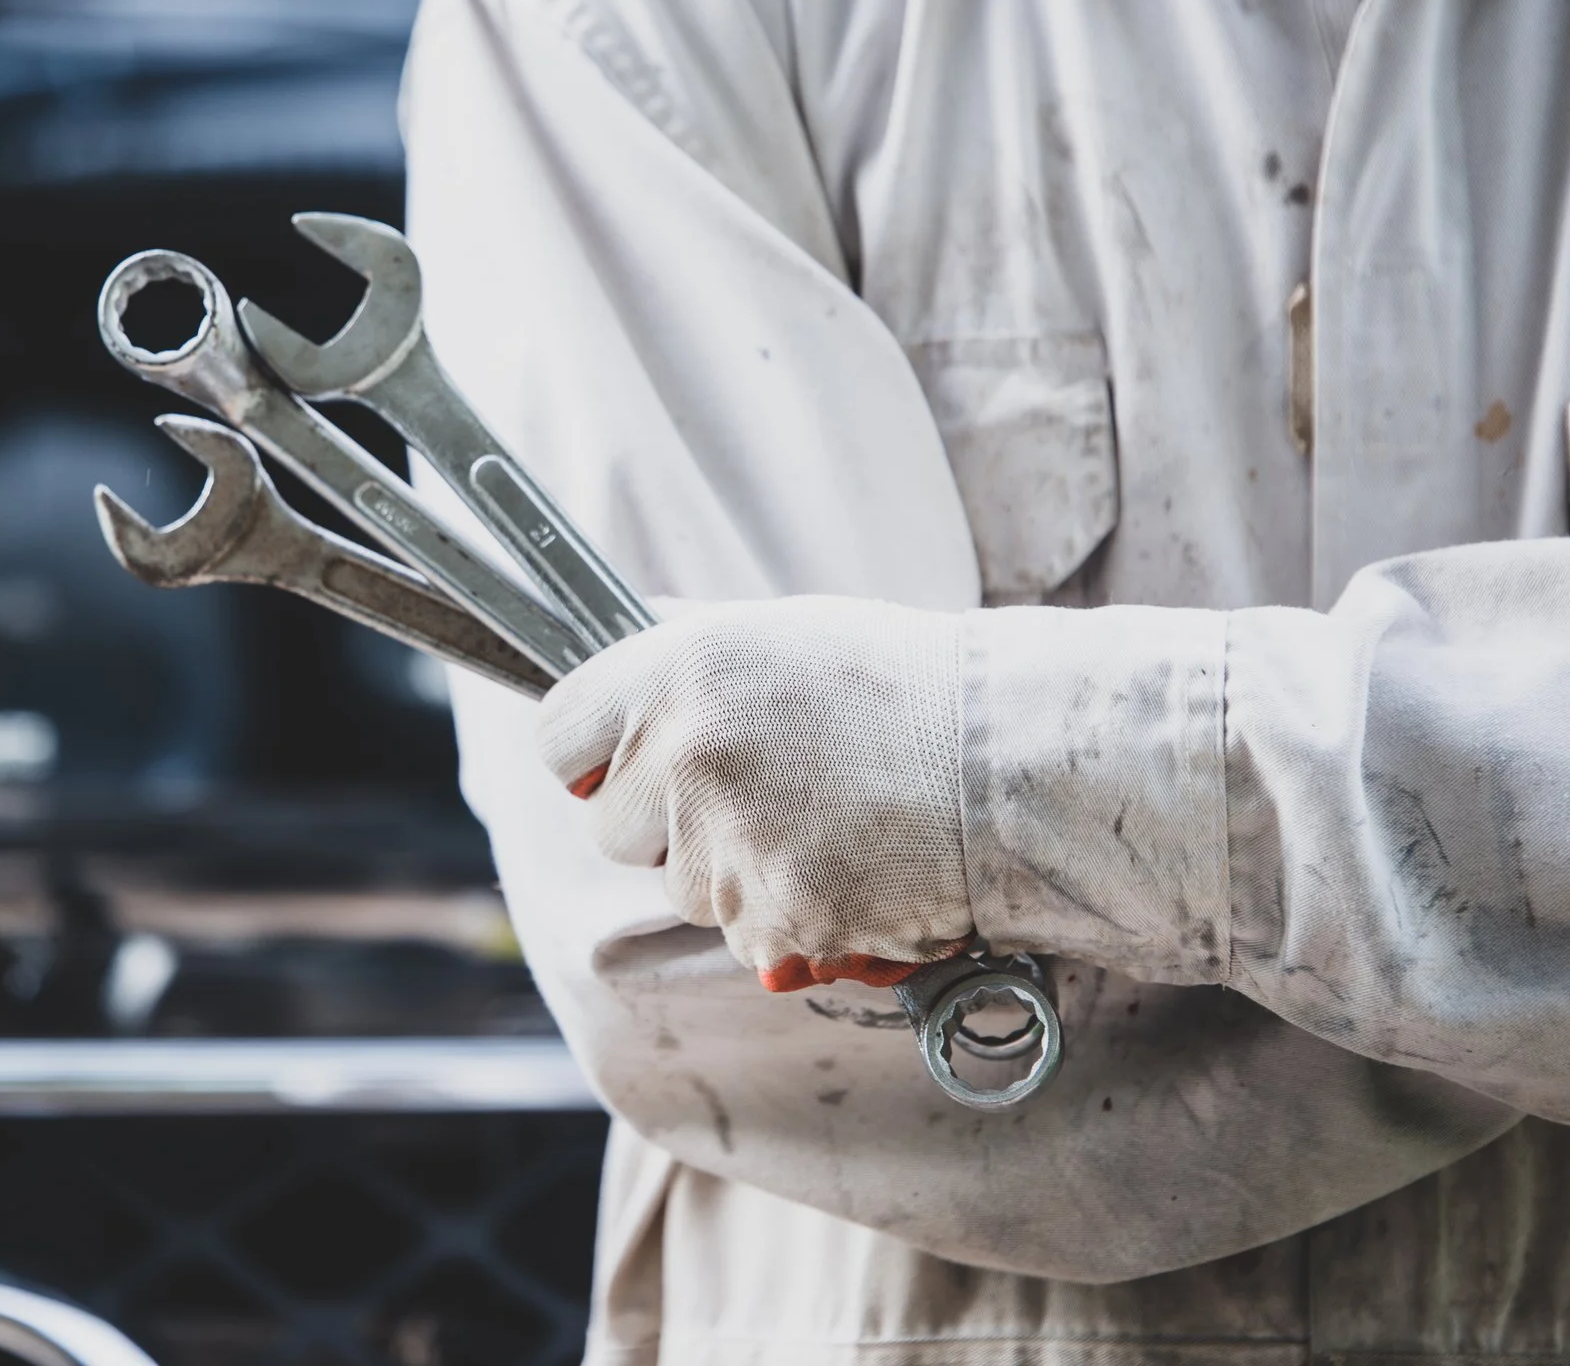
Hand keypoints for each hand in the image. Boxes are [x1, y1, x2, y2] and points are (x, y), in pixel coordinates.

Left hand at [536, 596, 970, 991]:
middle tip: (756, 792)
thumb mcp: (780, 633)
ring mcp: (728, 842)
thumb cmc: (906, 688)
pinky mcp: (774, 920)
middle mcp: (687, 753)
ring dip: (732, 872)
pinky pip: (744, 937)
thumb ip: (686, 650)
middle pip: (611, 831)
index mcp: (678, 670)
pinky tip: (846, 868)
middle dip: (665, 826)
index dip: (592, 760)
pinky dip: (787, 918)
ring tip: (821, 822)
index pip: (556, 739)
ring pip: (681, 890)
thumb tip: (614, 643)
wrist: (1014, 763)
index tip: (624, 766)